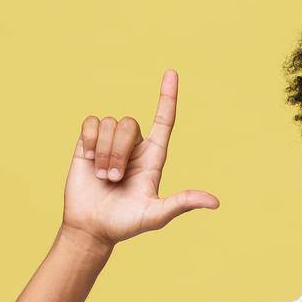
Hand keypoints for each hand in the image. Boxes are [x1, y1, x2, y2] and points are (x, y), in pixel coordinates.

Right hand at [61, 68, 219, 247]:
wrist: (91, 228)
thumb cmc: (125, 224)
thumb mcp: (156, 216)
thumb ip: (182, 204)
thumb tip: (215, 202)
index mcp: (153, 158)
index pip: (164, 121)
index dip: (168, 97)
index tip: (172, 73)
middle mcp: (134, 147)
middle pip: (130, 125)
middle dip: (118, 152)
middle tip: (113, 179)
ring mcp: (110, 143)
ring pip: (109, 124)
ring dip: (103, 153)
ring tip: (102, 177)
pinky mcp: (87, 143)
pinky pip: (91, 123)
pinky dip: (88, 141)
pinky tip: (87, 160)